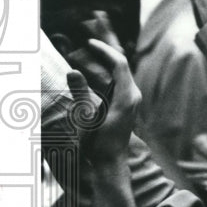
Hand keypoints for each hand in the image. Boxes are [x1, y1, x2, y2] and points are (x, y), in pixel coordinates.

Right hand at [66, 38, 140, 164]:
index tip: (90, 43)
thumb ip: (80, 93)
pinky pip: (120, 82)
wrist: (109, 163)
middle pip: (122, 66)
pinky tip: (96, 72)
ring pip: (122, 74)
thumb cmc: (98, 143)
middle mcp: (133, 96)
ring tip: (91, 53)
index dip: (105, 51)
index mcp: (126, 97)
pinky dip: (109, 73)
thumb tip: (73, 71)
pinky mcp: (128, 106)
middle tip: (89, 44)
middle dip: (106, 53)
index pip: (120, 64)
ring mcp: (132, 101)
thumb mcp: (86, 118)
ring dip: (107, 62)